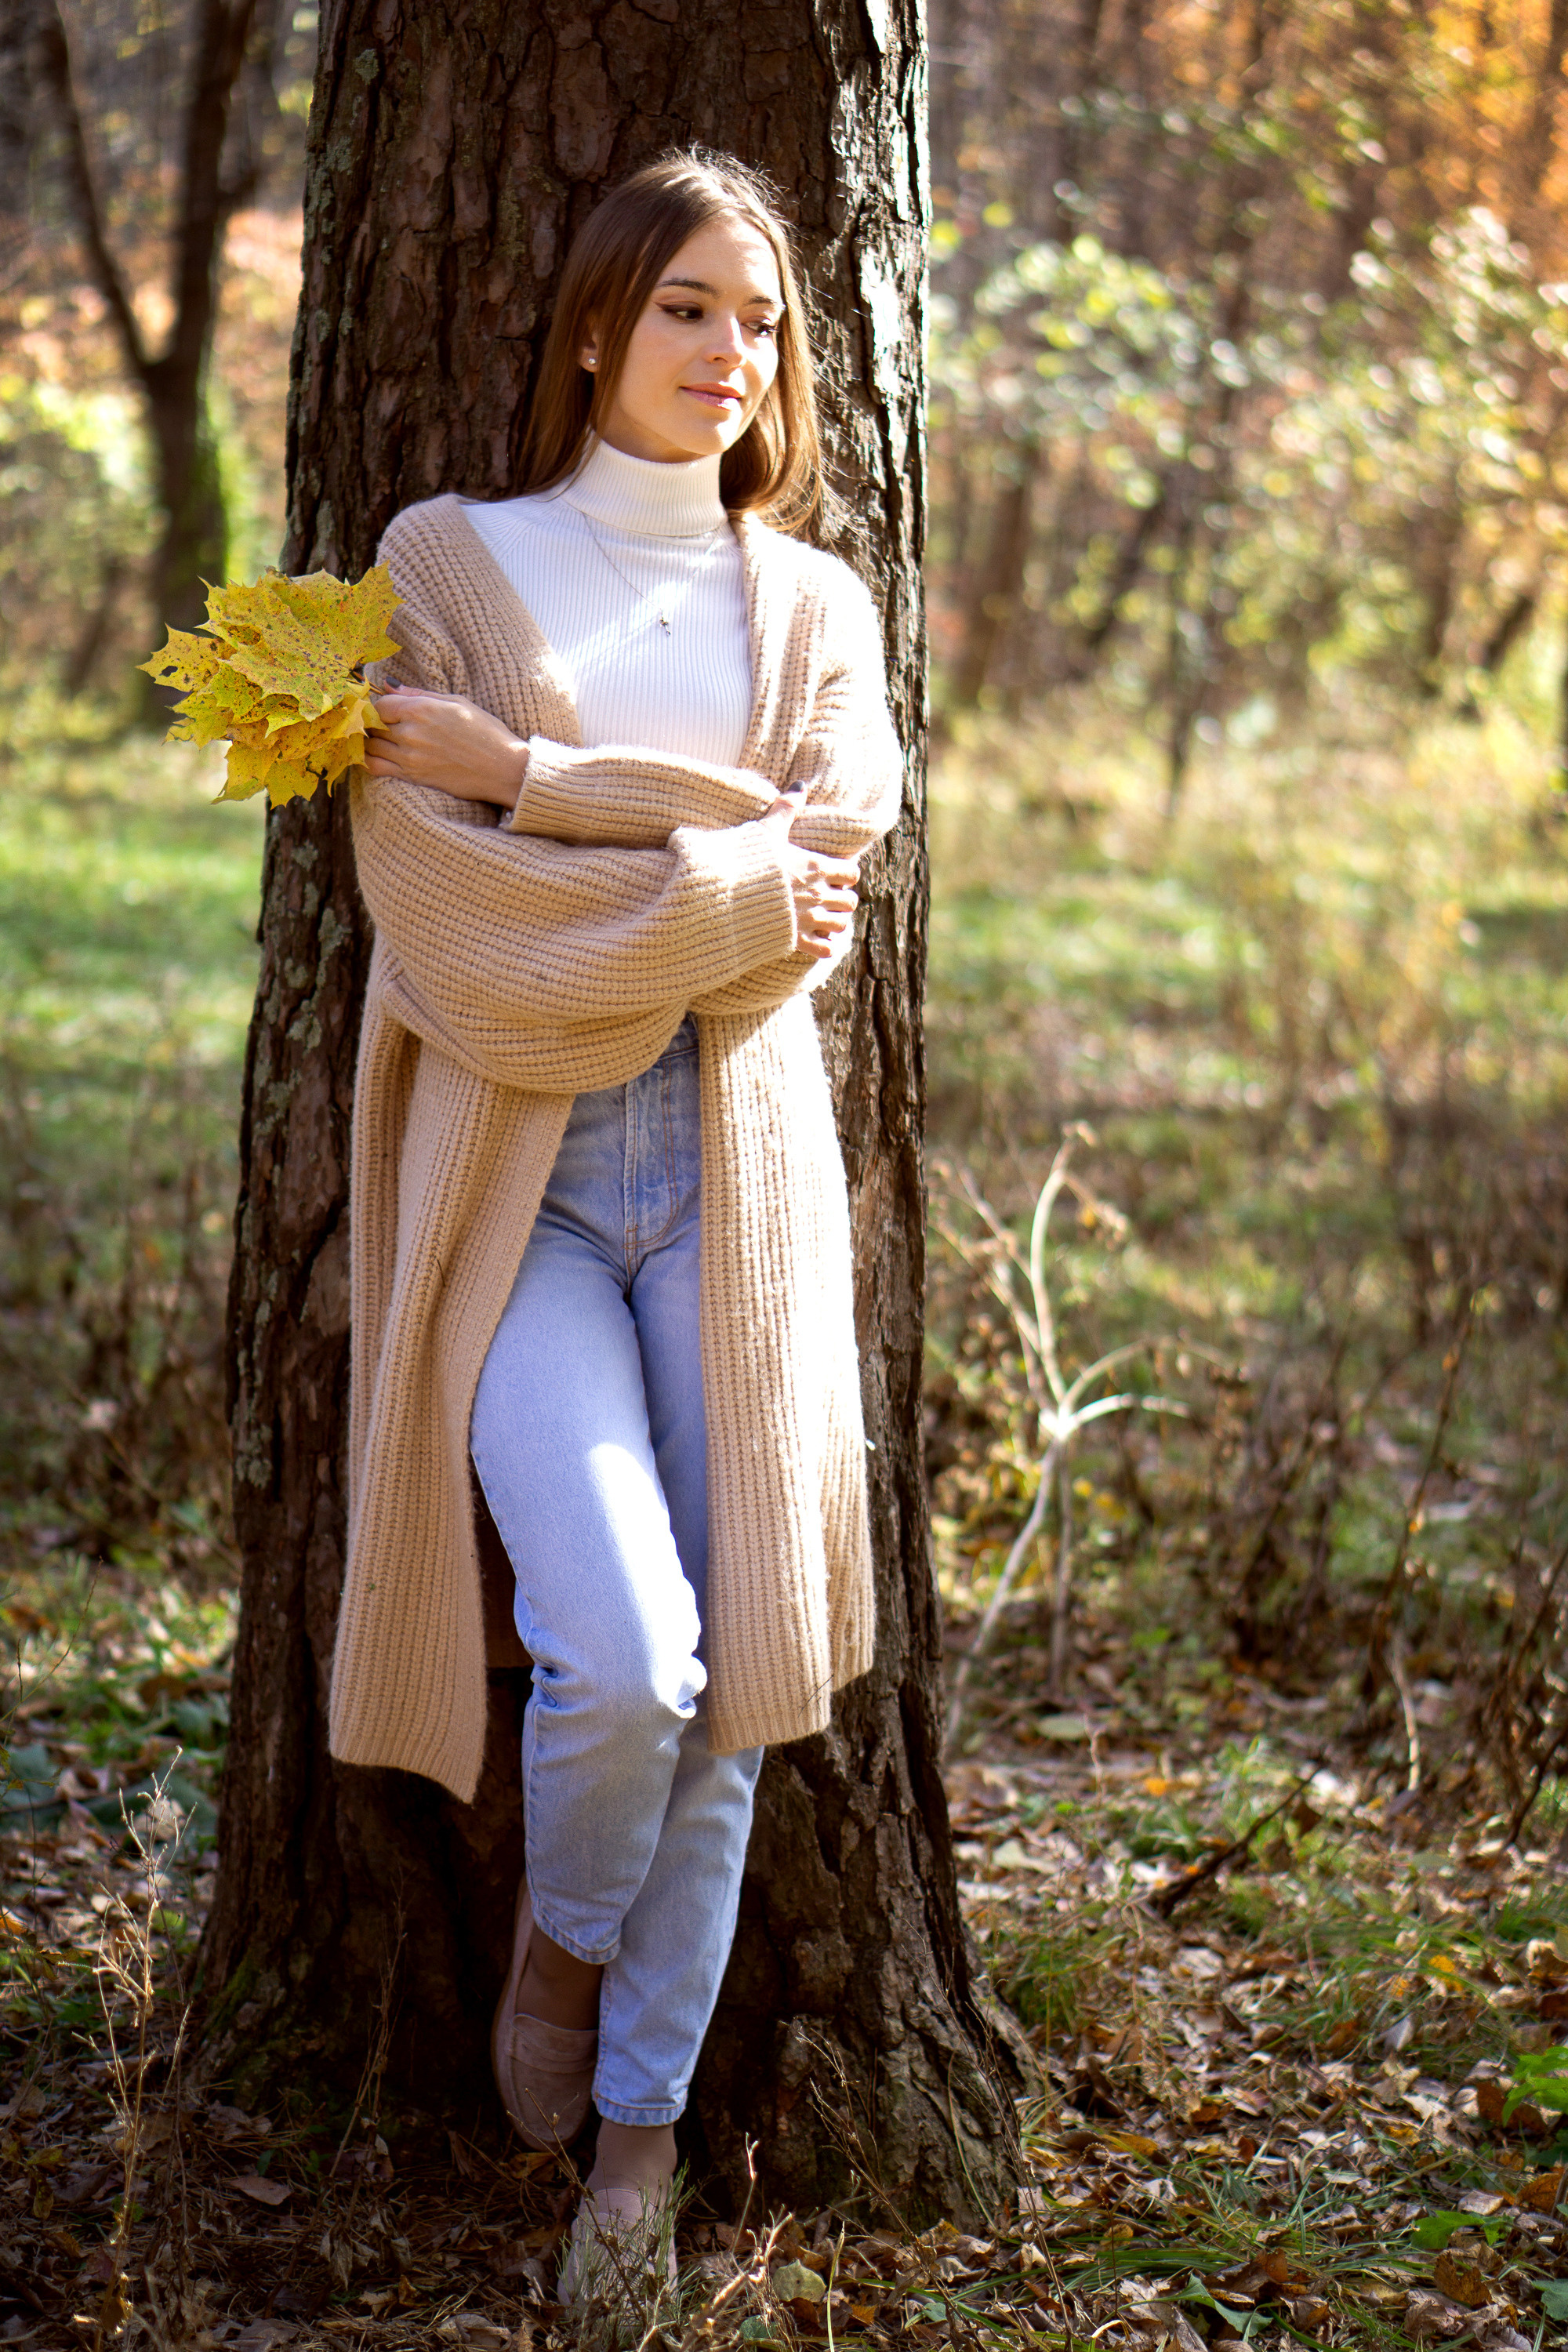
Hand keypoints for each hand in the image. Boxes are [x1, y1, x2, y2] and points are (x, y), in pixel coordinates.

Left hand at [365, 688, 528, 808]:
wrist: (504, 769)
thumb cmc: (486, 732)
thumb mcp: (456, 701)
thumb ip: (419, 694)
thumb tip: (389, 685)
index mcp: (421, 709)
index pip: (380, 703)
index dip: (380, 704)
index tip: (386, 707)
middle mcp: (411, 733)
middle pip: (372, 724)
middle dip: (373, 722)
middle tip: (382, 723)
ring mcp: (409, 757)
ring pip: (370, 746)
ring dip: (372, 740)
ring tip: (382, 738)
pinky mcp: (412, 777)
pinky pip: (376, 767)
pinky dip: (370, 760)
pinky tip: (378, 755)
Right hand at [759, 794, 858, 959]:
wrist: (727, 894)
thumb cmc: (747, 859)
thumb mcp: (767, 829)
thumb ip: (786, 807)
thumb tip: (801, 784)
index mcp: (815, 867)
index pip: (851, 873)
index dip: (845, 874)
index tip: (833, 875)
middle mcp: (818, 894)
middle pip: (850, 901)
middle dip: (842, 899)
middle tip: (827, 897)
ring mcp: (809, 919)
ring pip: (841, 925)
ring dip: (835, 922)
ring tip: (822, 918)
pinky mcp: (796, 939)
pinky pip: (825, 949)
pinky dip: (823, 945)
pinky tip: (813, 939)